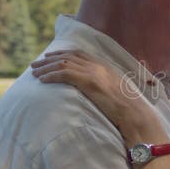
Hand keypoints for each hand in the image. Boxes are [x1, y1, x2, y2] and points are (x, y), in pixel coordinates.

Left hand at [30, 50, 164, 144]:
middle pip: (68, 56)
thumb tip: (95, 91)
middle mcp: (99, 66)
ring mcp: (95, 72)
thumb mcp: (115, 92)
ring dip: (46, 68)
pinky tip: (42, 81)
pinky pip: (65, 74)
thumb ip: (104, 86)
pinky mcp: (90, 82)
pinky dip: (51, 76)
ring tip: (34, 73)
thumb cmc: (127, 109)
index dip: (62, 54)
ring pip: (63, 64)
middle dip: (49, 59)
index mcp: (105, 66)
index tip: (50, 57)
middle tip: (35, 64)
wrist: (135, 114)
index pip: (79, 54)